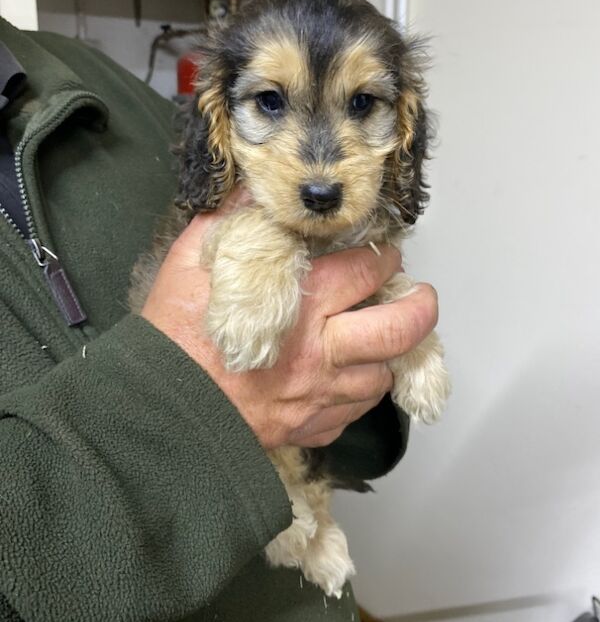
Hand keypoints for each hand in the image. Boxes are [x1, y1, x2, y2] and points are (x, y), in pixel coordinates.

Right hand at [141, 196, 438, 449]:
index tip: (384, 252)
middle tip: (420, 296)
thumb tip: (256, 191)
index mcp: (301, 303)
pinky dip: (361, 393)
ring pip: (382, 376)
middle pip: (396, 329)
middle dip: (419, 307)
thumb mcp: (194, 260)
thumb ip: (232, 220)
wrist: (156, 412)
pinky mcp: (307, 429)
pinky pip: (354, 414)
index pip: (364, 271)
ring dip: (389, 354)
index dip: (382, 257)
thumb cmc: (174, 334)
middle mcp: (321, 351)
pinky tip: (352, 379)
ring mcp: (318, 396)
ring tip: (383, 338)